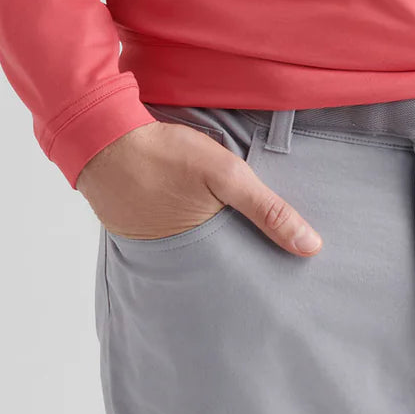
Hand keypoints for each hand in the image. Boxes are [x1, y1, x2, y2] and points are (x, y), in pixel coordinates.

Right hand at [75, 118, 322, 254]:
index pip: (241, 276)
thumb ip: (268, 209)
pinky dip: (187, 227)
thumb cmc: (166, 154)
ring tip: (236, 236)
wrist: (103, 137)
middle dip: (240, 261)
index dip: (262, 271)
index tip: (288, 274)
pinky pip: (171, 235)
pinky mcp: (137, 227)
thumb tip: (311, 247)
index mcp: (199, 255)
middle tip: (268, 259)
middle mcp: (173, 261)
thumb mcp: (226, 175)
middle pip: (219, 266)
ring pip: (195, 250)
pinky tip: (197, 213)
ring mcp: (151, 245)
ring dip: (212, 242)